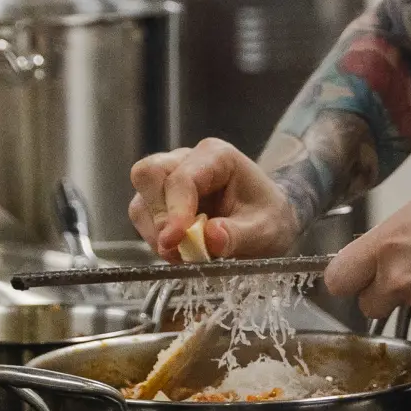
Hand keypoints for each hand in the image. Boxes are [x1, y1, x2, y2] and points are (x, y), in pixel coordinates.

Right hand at [129, 139, 302, 261]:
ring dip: (154, 232)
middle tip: (177, 247)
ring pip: (141, 198)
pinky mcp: (160, 201)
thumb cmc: (269, 218)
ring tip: (183, 254)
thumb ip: (239, 235)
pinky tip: (179, 251)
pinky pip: (143, 217)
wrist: (267, 222)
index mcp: (216, 157)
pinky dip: (155, 238)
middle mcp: (186, 160)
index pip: (182, 178)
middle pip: (148, 174)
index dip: (175, 211)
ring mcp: (169, 179)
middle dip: (158, 215)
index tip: (175, 242)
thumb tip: (210, 238)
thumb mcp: (265, 230)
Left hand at [324, 177, 410, 324]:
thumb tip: (401, 235)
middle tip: (408, 270)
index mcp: (388, 244)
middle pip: (369, 305)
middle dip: (382, 293)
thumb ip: (405, 223)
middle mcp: (401, 278)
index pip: (338, 280)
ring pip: (410, 307)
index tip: (356, 274)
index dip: (347, 278)